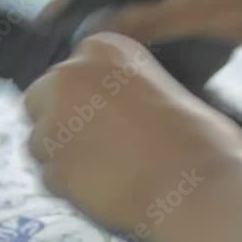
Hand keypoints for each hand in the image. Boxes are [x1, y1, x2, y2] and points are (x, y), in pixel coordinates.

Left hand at [24, 32, 241, 241]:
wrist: (200, 188)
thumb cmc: (200, 140)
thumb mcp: (161, 89)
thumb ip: (122, 93)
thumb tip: (105, 115)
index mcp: (102, 48)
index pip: (69, 71)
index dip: (83, 99)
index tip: (105, 119)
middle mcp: (68, 77)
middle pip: (40, 100)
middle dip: (61, 122)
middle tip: (97, 148)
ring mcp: (54, 124)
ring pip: (40, 143)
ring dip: (63, 158)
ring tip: (107, 174)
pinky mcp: (51, 169)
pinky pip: (50, 179)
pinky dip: (71, 189)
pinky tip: (106, 193)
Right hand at [40, 0, 241, 45]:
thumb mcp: (194, 11)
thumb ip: (144, 20)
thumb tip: (96, 35)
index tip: (53, 19)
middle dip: (94, 7)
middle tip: (66, 38)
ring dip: (119, 17)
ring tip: (91, 47)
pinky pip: (159, 3)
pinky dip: (144, 23)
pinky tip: (131, 49)